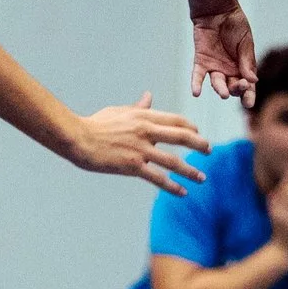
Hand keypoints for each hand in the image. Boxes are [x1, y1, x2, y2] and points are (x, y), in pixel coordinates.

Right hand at [72, 92, 210, 192]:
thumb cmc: (96, 124)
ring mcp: (141, 149)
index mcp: (144, 116)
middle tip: (209, 150)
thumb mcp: (120, 111)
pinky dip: (172, 186)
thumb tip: (149, 96)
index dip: (190, 127)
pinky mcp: (133, 166)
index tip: (198, 133)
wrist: (78, 138)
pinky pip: (158, 178)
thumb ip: (138, 107)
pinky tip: (183, 192)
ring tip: (202, 177)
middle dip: (199, 144)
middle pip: (182, 137)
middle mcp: (146, 131)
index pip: (175, 120)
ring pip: (173, 161)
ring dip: (190, 170)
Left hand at [190, 7, 257, 105]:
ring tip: (224, 94)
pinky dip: (196, 84)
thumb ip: (247, 61)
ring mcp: (214, 67)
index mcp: (243, 68)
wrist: (218, 10)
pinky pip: (198, 75)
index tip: (249, 104)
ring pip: (217, 83)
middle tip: (240, 86)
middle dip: (237, 90)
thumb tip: (253, 80)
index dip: (248, 95)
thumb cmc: (235, 25)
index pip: (247, 86)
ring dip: (220, 89)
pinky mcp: (201, 61)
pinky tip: (196, 93)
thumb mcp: (246, 42)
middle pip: (233, 87)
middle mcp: (229, 71)